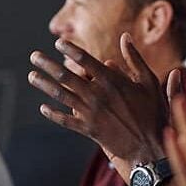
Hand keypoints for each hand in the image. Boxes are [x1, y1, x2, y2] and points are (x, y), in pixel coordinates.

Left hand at [29, 33, 169, 175]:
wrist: (151, 147)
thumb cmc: (153, 113)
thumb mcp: (149, 82)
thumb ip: (134, 59)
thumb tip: (125, 37)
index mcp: (112, 81)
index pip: (86, 60)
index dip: (70, 50)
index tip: (58, 43)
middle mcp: (97, 95)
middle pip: (66, 76)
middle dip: (48, 65)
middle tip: (34, 56)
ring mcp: (91, 113)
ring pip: (62, 96)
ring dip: (44, 85)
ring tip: (32, 76)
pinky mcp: (88, 130)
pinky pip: (66, 120)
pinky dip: (53, 114)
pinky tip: (43, 107)